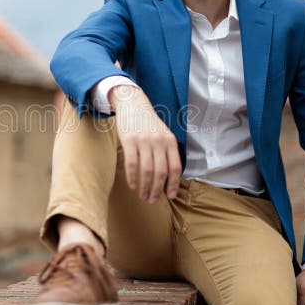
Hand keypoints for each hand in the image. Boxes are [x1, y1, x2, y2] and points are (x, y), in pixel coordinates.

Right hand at [108, 85, 180, 203]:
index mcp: (170, 141)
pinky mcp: (129, 140)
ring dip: (145, 187)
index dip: (173, 184)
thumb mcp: (163, 134)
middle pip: (161, 172)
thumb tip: (169, 177)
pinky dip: (132, 177)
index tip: (170, 196)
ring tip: (143, 196)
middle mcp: (159, 141)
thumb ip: (167, 151)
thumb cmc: (148, 123)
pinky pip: (131, 164)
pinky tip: (132, 186)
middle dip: (157, 190)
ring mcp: (144, 141)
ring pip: (147, 171)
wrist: (133, 104)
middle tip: (153, 200)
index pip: (175, 167)